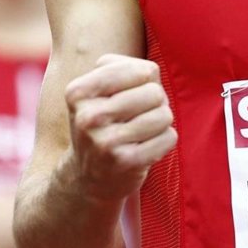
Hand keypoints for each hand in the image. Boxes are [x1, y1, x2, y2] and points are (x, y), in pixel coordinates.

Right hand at [63, 53, 177, 201]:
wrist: (87, 179)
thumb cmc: (102, 124)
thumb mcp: (98, 92)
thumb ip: (124, 68)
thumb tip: (150, 71)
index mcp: (78, 92)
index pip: (139, 70)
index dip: (145, 80)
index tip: (131, 94)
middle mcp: (88, 116)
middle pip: (154, 92)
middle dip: (154, 103)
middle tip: (138, 116)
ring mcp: (105, 141)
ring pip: (164, 115)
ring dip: (160, 123)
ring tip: (142, 132)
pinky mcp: (125, 162)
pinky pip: (168, 137)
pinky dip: (164, 141)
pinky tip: (146, 148)